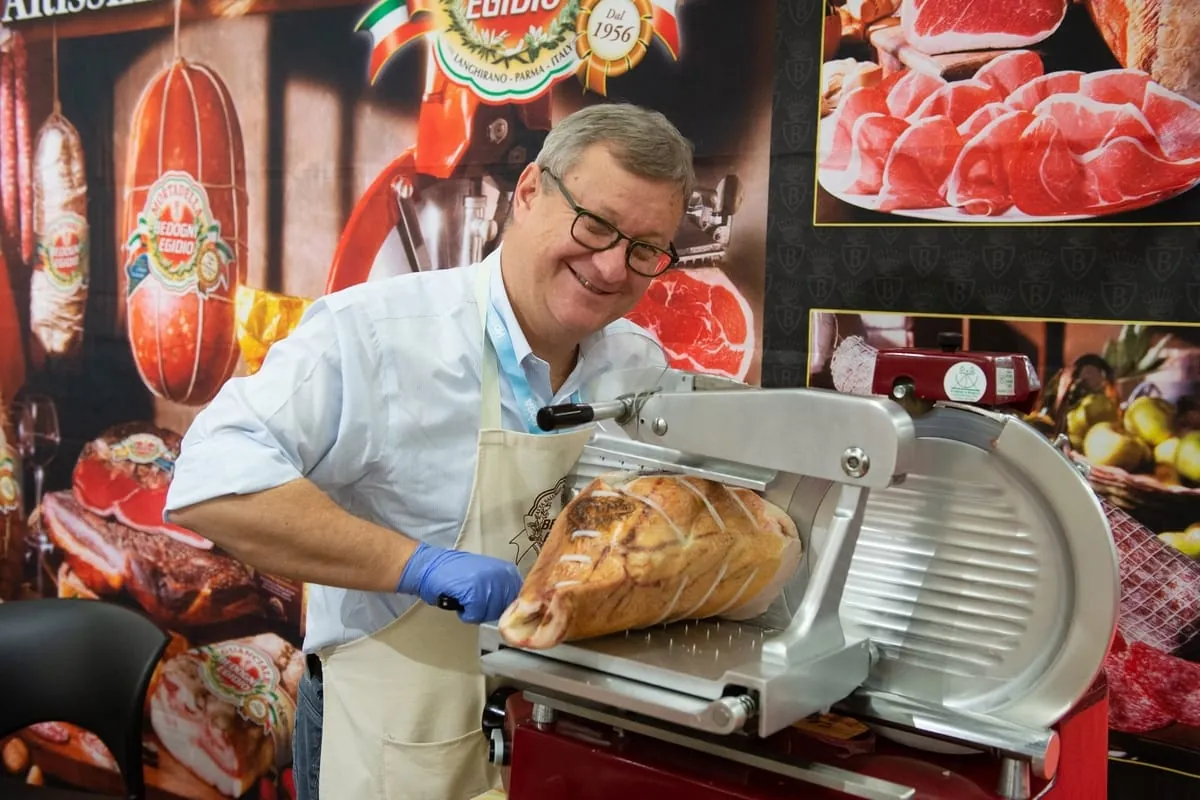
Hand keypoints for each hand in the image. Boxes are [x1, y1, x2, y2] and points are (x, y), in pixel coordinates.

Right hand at [397, 542, 521, 623]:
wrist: (430, 566)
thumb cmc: (455, 572)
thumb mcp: (486, 574)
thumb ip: (501, 587)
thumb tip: (510, 606)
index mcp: (507, 570)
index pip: (518, 599)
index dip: (504, 606)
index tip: (491, 604)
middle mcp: (501, 575)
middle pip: (503, 609)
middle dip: (488, 610)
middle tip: (473, 601)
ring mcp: (488, 583)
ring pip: (489, 614)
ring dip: (475, 612)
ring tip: (465, 598)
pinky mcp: (474, 592)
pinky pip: (475, 615)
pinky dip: (465, 613)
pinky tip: (458, 600)